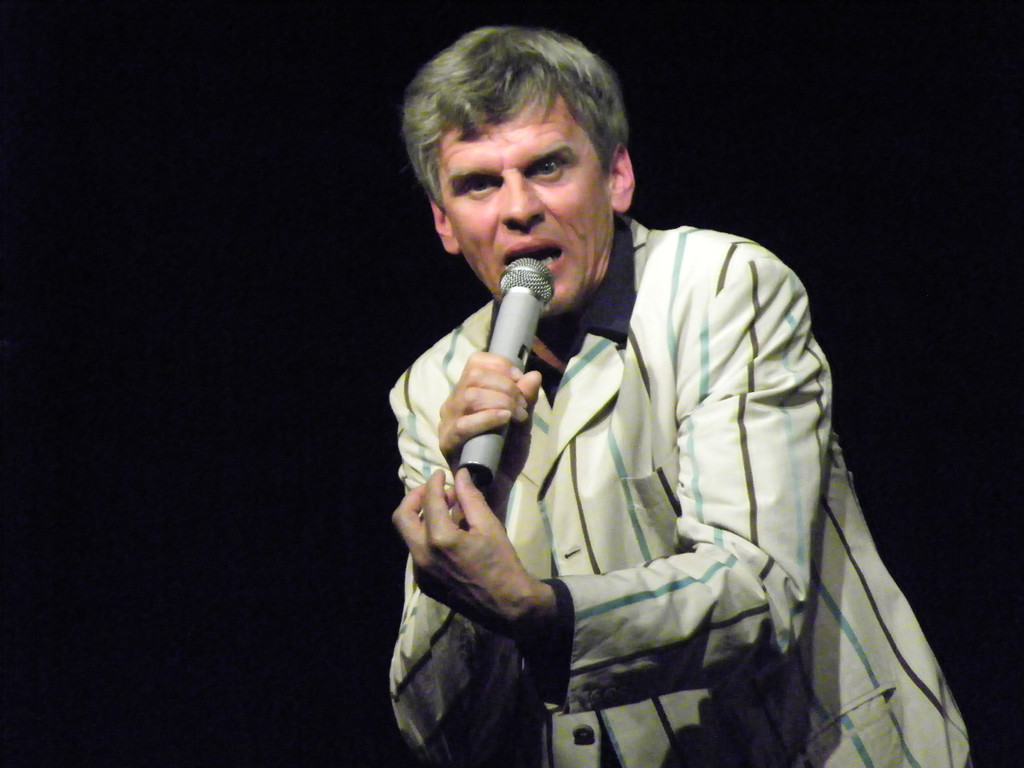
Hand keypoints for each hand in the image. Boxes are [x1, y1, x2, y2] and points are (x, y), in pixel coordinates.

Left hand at [392, 469, 554, 638]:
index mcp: (440, 539)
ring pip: (409, 536)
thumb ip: (470, 498)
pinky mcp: (425, 584)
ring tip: (445, 512)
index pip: (429, 501)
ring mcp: (421, 573)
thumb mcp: (489, 526)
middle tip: (432, 490)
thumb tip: (460, 475)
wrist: (507, 606)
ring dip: (421, 518)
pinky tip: (448, 536)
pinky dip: (427, 538)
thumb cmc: (502, 563)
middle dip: (414, 498)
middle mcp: (422, 556)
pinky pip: (417, 553)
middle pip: (402, 517)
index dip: (434, 483)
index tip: (441, 474)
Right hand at [438, 352, 541, 506]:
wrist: (497, 489)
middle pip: (475, 375)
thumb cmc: (506, 454)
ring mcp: (448, 422)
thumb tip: (533, 375)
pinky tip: (505, 420)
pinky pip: (463, 424)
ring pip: (470, 395)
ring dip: (500, 401)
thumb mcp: (523, 423)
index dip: (501, 366)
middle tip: (523, 407)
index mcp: (468, 392)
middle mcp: (454, 402)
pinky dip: (487, 417)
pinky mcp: (447, 442)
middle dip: (506, 387)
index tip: (521, 381)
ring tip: (517, 417)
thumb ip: (526, 399)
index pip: (476, 362)